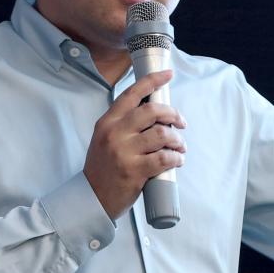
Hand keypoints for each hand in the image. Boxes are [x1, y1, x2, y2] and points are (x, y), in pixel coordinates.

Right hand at [84, 69, 185, 217]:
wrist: (92, 198)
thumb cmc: (104, 168)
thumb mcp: (105, 139)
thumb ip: (124, 124)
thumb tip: (155, 112)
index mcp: (107, 122)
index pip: (132, 94)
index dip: (152, 81)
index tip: (168, 75)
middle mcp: (114, 133)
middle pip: (152, 111)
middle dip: (173, 114)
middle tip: (181, 122)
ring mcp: (124, 152)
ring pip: (161, 134)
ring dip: (177, 139)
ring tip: (180, 146)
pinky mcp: (134, 170)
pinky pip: (164, 157)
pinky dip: (176, 158)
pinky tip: (177, 160)